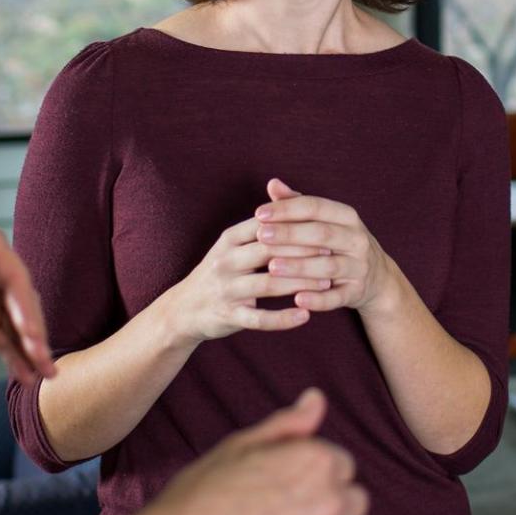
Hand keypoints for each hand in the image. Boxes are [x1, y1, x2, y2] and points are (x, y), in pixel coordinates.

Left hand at [0, 142, 51, 384]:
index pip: (15, 276)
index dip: (23, 303)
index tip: (28, 329)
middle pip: (23, 304)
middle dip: (35, 332)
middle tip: (43, 358)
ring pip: (20, 327)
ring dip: (34, 350)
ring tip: (45, 375)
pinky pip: (6, 344)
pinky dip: (18, 360)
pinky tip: (28, 377)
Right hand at [140, 389, 368, 514]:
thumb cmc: (202, 496)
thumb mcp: (240, 445)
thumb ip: (288, 424)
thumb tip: (317, 399)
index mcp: (316, 461)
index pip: (343, 465)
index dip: (314, 474)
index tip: (287, 486)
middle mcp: (330, 501)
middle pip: (355, 501)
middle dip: (329, 504)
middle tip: (286, 514)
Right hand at [162, 208, 331, 343]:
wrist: (183, 309)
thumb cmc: (220, 271)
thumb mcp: (233, 244)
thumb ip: (262, 225)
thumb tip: (290, 195)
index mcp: (229, 238)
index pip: (266, 225)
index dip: (296, 225)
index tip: (325, 227)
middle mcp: (225, 261)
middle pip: (269, 251)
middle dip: (303, 251)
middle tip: (332, 253)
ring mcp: (226, 290)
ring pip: (267, 284)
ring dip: (299, 283)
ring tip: (327, 283)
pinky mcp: (228, 316)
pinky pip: (259, 319)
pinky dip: (283, 318)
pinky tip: (305, 316)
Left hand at [256, 179, 399, 315]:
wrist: (377, 278)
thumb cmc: (340, 243)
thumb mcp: (325, 221)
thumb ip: (298, 204)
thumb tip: (272, 183)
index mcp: (347, 217)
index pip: (315, 207)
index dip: (287, 209)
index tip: (259, 213)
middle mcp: (357, 239)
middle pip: (322, 234)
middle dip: (289, 234)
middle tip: (260, 236)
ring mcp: (359, 267)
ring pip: (329, 266)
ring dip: (299, 267)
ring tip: (271, 267)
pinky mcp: (357, 291)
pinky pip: (337, 297)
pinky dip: (318, 300)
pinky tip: (297, 300)